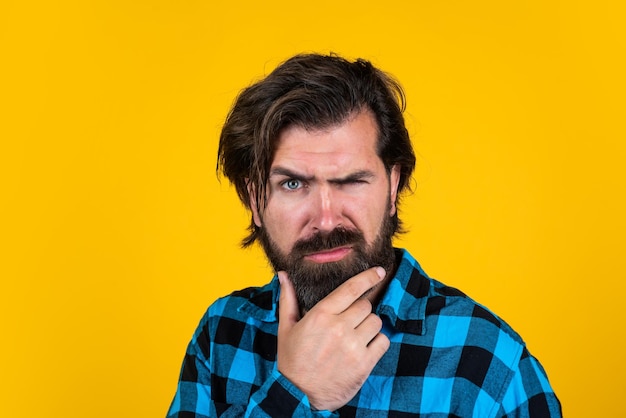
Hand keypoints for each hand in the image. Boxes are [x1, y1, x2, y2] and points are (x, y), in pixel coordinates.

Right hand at [276, 267, 389, 411]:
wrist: (299, 396)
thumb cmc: (292, 361)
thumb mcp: (286, 328)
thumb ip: (288, 299)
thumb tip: (283, 275)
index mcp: (321, 315)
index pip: (351, 288)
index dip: (368, 277)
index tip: (379, 272)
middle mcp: (339, 328)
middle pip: (365, 305)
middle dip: (360, 310)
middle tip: (349, 322)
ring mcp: (353, 346)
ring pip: (376, 322)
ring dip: (369, 326)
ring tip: (355, 335)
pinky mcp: (364, 363)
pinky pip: (383, 341)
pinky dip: (377, 343)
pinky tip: (364, 348)